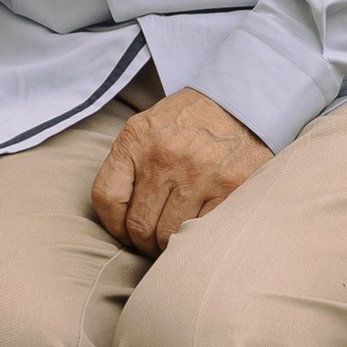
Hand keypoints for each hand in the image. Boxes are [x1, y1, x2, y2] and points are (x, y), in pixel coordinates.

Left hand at [90, 88, 270, 253]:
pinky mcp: (228, 187)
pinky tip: (194, 229)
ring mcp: (198, 173)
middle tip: (150, 241)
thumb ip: (127, 164)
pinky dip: (194, 237)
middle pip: (138, 224)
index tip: (123, 230)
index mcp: (136, 139)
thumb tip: (116, 216)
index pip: (107, 198)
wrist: (239, 101)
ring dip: (167, 244)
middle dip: (142, 241)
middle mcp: (164, 156)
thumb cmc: (187, 121)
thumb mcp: (146, 127)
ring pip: (168, 234)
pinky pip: (200, 230)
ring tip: (172, 238)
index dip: (112, 225)